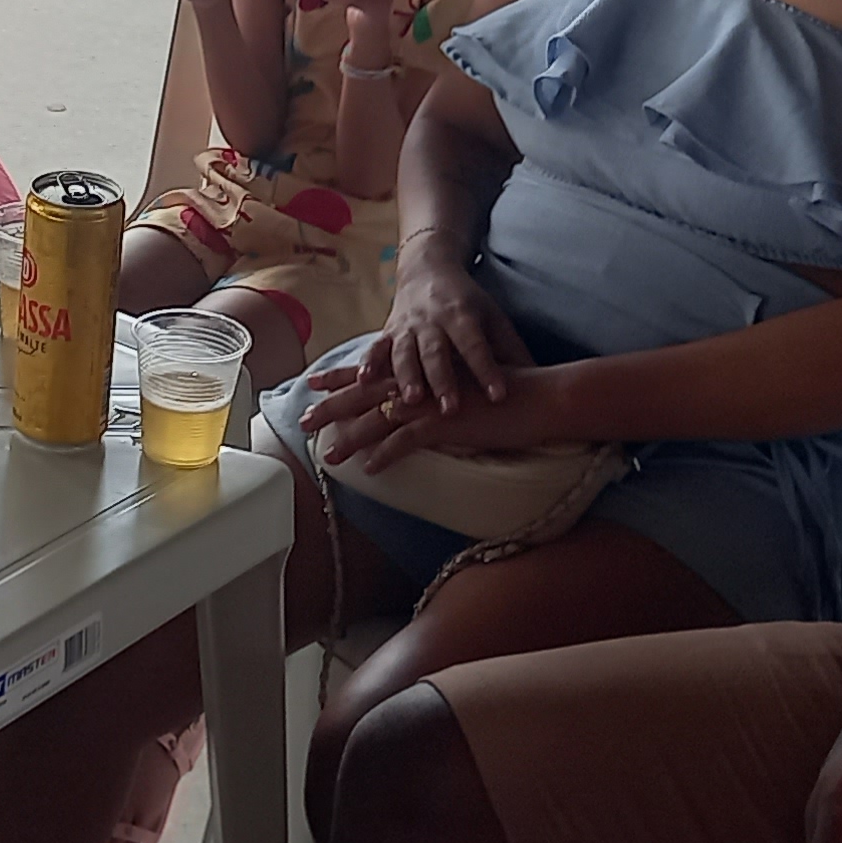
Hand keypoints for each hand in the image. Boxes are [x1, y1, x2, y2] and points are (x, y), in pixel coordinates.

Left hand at [295, 355, 571, 470]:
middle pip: (364, 396)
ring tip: (327, 457)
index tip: (314, 381)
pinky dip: (385, 456)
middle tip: (302, 420)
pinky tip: (368, 470)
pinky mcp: (444, 423)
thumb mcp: (464, 386)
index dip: (341, 377)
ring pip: (377, 421)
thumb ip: (440, 392)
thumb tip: (423, 403)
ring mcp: (430, 403)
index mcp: (423, 372)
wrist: (538, 395)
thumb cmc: (507, 392)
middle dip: (331, 408)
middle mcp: (420, 384)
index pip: (372, 372)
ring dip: (350, 440)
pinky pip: (405, 442)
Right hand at [371, 253, 528, 415]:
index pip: (477, 346)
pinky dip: (367, 364)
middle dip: (443, 381)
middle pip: (437, 353)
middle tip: (450, 409)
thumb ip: (512, 350)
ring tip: (410, 401)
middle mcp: (432, 320)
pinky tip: (361, 381)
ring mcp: (406, 326)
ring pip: (404, 353)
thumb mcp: (494, 318)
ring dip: (405, 376)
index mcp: (463, 316)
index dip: (488, 370)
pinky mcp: (387, 332)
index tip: (499, 396)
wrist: (427, 269)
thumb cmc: (469, 303)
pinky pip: (375, 349)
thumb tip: (541, 382)